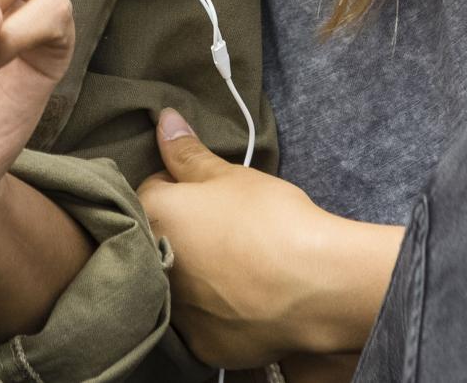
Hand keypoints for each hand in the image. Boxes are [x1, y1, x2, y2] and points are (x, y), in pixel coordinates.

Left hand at [138, 112, 392, 368]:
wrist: (315, 285)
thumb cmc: (270, 219)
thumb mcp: (230, 175)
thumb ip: (188, 152)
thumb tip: (163, 120)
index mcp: (152, 215)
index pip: (152, 190)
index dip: (182, 187)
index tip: (211, 195)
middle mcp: (152, 265)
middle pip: (159, 239)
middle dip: (183, 233)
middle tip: (225, 232)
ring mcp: (176, 311)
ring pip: (177, 284)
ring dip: (195, 275)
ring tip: (238, 267)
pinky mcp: (202, 345)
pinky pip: (201, 324)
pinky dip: (217, 314)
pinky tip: (245, 301)